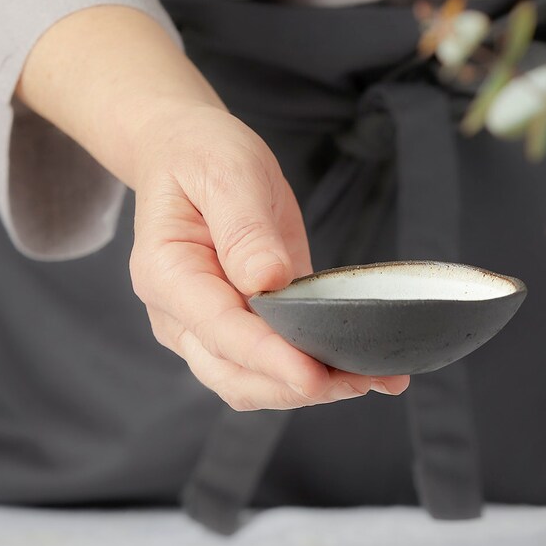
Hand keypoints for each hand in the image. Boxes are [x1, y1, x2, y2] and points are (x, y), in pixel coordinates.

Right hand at [15, 5, 408, 411]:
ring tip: (378, 379)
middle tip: (361, 380)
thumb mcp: (226, 173)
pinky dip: (320, 376)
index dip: (268, 358)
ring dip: (315, 390)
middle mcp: (181, 316)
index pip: (219, 331)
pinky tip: (368, 373)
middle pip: (236, 376)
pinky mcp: (244, 331)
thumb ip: (244, 229)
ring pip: (256, 385)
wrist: (190, 155)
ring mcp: (209, 331)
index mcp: (168, 275)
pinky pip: (277, 367)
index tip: (312, 377)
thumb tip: (267, 281)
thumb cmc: (203, 157)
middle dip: (297, 386)